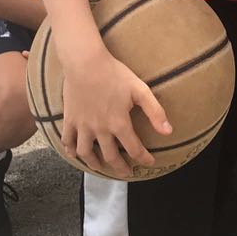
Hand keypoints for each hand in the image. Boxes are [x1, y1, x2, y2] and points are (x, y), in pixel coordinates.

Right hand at [59, 46, 170, 176]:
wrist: (85, 62)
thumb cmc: (114, 73)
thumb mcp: (140, 90)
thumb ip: (155, 112)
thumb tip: (168, 132)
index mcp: (119, 123)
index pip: (134, 149)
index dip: (144, 159)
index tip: (150, 163)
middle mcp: (100, 129)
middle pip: (110, 157)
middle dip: (120, 168)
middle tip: (126, 173)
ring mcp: (82, 126)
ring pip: (86, 153)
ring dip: (94, 164)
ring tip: (100, 167)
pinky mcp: (69, 119)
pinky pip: (67, 141)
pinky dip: (71, 151)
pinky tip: (75, 154)